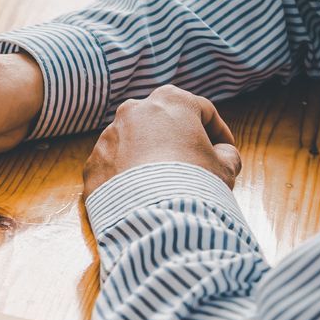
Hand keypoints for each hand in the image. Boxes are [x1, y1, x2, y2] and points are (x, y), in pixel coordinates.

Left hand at [83, 85, 242, 195]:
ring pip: (135, 145)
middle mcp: (134, 111)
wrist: (155, 218)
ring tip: (164, 185)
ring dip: (149, 159)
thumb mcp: (226, 166)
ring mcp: (108, 137)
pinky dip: (127, 178)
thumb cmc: (195, 185)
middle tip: (193, 165)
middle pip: (163, 124)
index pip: (202, 110)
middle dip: (178, 141)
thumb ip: (226, 153)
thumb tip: (221, 153)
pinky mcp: (92, 164)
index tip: (224, 150)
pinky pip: (114, 168)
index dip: (218, 131)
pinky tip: (141, 196)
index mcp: (171, 101)